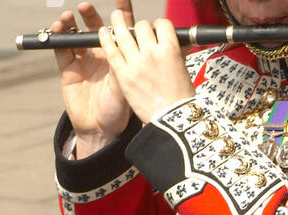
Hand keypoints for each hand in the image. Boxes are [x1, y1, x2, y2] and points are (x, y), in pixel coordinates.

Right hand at [51, 2, 133, 153]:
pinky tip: (57, 28)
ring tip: (67, 17)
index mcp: (119, 58)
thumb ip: (122, 67)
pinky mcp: (67, 68)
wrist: (100, 130)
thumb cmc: (118, 111)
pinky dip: (57, 36)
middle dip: (90, 15)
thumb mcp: (123, 88)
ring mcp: (83, 60)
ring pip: (76, 35)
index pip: (121, 31)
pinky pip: (60, 48)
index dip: (121, 13)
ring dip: (71, 23)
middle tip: (86, 7)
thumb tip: (126, 46)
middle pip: (95, 28)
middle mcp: (101, 55)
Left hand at [97, 7, 195, 125]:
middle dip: (142, 27)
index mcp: (170, 51)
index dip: (160, 26)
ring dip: (119, 23)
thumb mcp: (184, 73)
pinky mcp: (123, 75)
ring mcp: (135, 63)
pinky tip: (102, 32)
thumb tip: (177, 43)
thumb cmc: (181, 101)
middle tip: (140, 33)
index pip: (162, 25)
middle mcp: (151, 53)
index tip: (158, 30)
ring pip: (123, 33)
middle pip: (142, 27)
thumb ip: (176, 55)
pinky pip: (111, 51)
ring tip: (116, 19)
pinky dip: (106, 40)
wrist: (172, 123)